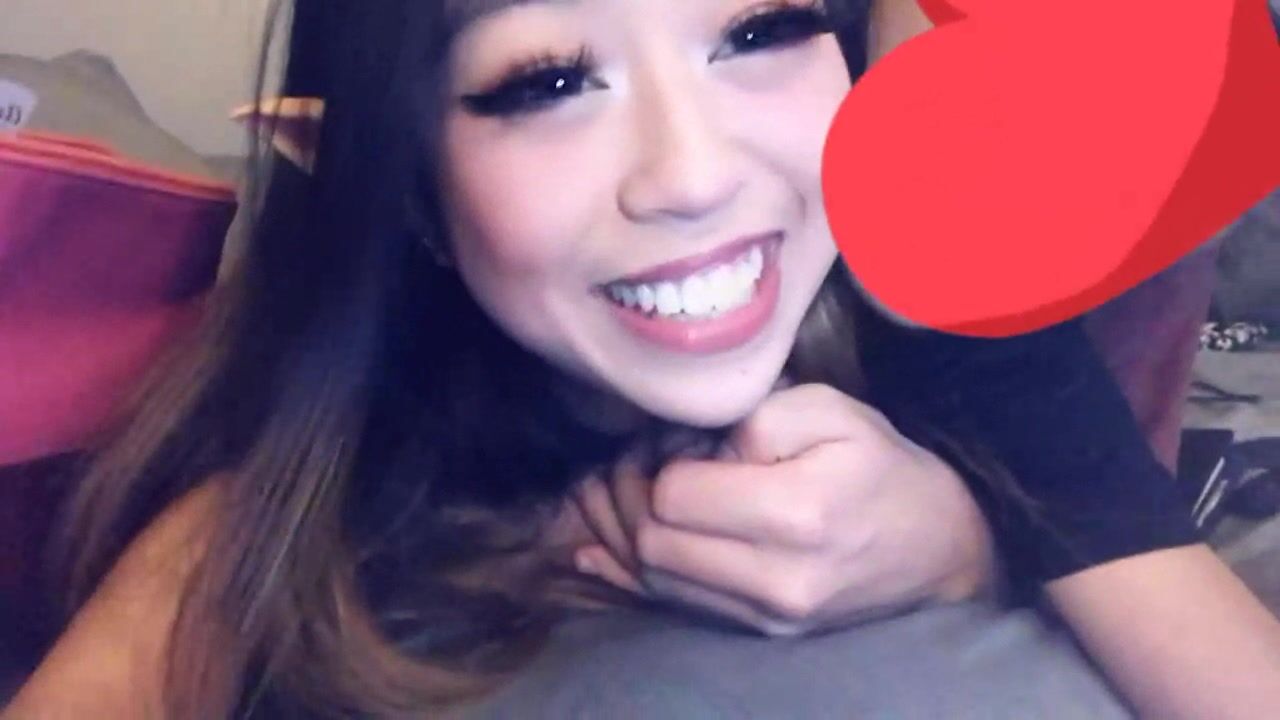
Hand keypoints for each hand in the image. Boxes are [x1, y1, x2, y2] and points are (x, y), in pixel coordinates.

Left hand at [572, 383, 994, 636]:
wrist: (936, 549)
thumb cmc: (880, 468)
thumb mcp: (830, 411)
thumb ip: (754, 417)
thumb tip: (692, 445)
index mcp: (797, 514)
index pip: (674, 495)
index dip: (666, 459)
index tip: (688, 442)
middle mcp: (778, 580)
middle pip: (653, 543)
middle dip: (642, 497)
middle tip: (661, 464)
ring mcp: (769, 617)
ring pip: (656, 578)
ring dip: (647, 531)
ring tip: (671, 493)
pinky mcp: (762, 633)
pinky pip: (677, 603)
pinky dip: (659, 564)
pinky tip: (661, 531)